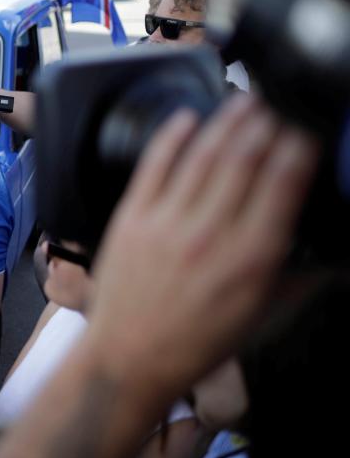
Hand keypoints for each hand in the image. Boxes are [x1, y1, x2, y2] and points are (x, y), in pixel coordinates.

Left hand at [86, 93, 318, 398]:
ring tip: (245, 99)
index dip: (299, 143)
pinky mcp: (131, 218)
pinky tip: (187, 117)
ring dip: (227, 120)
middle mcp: (210, 234)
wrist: (129, 359)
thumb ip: (303, 281)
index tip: (307, 121)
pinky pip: (153, 166)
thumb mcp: (262, 317)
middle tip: (278, 98)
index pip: (283, 182)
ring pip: (202, 155)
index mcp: (251, 258)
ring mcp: (166, 223)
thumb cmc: (196, 343)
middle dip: (266, 121)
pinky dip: (171, 137)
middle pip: (244, 158)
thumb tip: (336, 258)